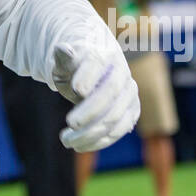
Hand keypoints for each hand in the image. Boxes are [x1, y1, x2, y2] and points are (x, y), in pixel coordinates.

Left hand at [52, 32, 139, 152]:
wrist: (94, 69)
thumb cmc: (75, 64)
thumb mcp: (65, 59)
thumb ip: (63, 55)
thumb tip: (63, 49)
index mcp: (104, 54)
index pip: (97, 64)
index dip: (89, 76)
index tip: (77, 89)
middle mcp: (121, 73)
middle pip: (109, 93)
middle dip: (90, 111)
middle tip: (70, 123)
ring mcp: (129, 93)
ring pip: (115, 116)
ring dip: (91, 132)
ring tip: (66, 141)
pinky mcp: (132, 111)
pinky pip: (119, 129)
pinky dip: (100, 141)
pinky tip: (80, 146)